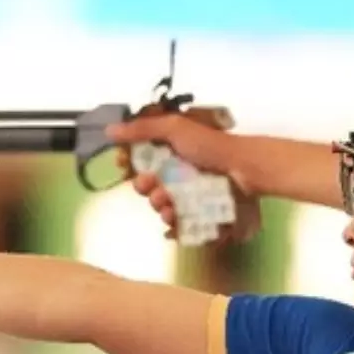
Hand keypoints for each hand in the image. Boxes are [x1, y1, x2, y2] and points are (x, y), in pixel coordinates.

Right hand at [107, 113, 262, 243]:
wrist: (244, 168)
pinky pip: (179, 225)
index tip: (122, 164)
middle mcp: (176, 174)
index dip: (128, 164)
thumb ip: (142, 128)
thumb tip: (110, 130)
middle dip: (144, 187)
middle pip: (147, 186)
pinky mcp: (199, 214)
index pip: (139, 161)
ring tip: (167, 202)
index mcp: (169, 153)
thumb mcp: (175, 128)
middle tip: (150, 185)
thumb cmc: (211, 145)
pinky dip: (173, 225)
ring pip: (161, 206)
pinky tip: (173, 221)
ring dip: (158, 205)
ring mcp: (188, 195)